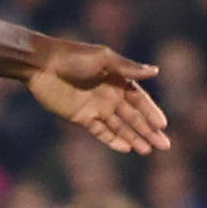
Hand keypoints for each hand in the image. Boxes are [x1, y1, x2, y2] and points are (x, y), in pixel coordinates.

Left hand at [23, 41, 168, 154]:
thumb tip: (156, 71)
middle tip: (164, 145)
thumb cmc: (73, 57)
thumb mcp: (103, 59)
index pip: (140, 100)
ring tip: (147, 151)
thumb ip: (128, 68)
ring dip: (134, 138)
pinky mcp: (82, 118)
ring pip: (120, 127)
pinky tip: (126, 149)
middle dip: (149, 131)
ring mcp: (96, 108)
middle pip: (134, 117)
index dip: (151, 112)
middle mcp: (110, 95)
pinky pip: (101, 132)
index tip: (163, 125)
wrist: (42, 65)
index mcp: (118, 79)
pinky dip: (113, 140)